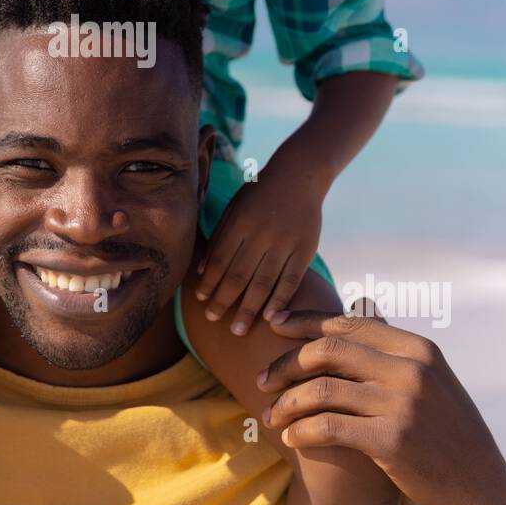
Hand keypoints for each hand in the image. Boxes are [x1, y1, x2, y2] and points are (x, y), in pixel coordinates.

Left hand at [196, 164, 323, 334]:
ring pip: (263, 283)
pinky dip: (279, 301)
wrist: (299, 175)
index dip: (208, 282)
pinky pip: (291, 280)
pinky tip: (269, 318)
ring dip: (248, 309)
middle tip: (212, 320)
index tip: (199, 299)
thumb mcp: (234, 208)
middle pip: (238, 275)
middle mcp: (261, 233)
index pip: (219, 259)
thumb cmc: (259, 194)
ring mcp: (285, 242)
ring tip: (237, 330)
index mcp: (240, 222)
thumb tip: (202, 272)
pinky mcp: (305, 249)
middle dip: (223, 301)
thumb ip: (219, 238)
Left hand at [257, 310, 505, 504]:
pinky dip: (301, 431)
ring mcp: (402, 404)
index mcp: (417, 347)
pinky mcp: (392, 441)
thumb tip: (353, 309)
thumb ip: (391, 350)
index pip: (347, 323)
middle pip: (327, 351)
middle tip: (262, 380)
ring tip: (270, 415)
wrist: (478, 485)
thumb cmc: (445, 429)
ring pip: (321, 390)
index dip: (303, 322)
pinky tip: (290, 439)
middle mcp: (411, 369)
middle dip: (286, 363)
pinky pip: (328, 427)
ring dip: (286, 402)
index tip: (273, 324)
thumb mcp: (429, 379)